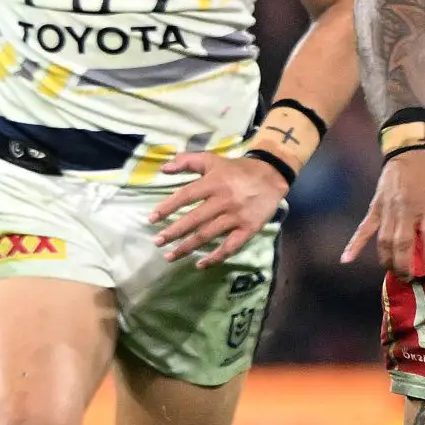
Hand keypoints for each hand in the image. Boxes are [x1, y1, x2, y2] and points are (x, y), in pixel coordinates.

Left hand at [149, 152, 288, 265]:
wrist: (272, 175)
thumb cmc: (237, 169)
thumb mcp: (212, 160)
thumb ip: (187, 161)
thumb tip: (164, 167)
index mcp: (213, 183)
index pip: (186, 196)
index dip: (168, 207)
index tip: (152, 218)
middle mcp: (223, 201)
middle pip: (194, 219)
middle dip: (173, 232)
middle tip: (157, 242)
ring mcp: (236, 217)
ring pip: (208, 235)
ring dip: (187, 247)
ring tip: (170, 256)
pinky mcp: (248, 229)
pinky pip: (230, 246)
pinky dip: (215, 257)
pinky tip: (201, 264)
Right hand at [342, 149, 424, 275]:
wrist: (409, 150)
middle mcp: (407, 210)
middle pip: (403, 243)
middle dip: (405, 265)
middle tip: (409, 279)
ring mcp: (389, 210)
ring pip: (384, 240)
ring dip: (388, 260)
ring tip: (394, 273)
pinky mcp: (376, 207)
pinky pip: (364, 228)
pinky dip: (355, 243)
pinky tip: (346, 259)